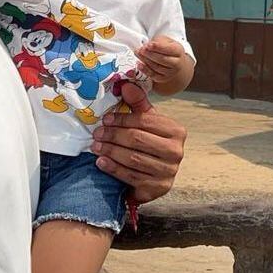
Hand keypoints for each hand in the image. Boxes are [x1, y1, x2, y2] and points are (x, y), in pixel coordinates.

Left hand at [91, 81, 184, 203]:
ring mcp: (168, 171)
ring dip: (110, 151)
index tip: (105, 119)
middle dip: (113, 135)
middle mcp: (176, 152)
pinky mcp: (157, 187)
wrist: (155, 176)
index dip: (123, 119)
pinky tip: (101, 162)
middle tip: (97, 133)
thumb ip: (138, 104)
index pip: (145, 121)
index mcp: (176, 131)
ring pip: (133, 158)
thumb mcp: (147, 122)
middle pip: (137, 139)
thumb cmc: (150, 143)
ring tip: (96, 147)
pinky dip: (113, 168)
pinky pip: (130, 176)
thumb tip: (126, 85)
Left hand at [137, 37, 185, 81]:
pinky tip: (139, 64)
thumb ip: (157, 42)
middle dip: (150, 54)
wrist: (173, 60)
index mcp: (178, 51)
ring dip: (145, 60)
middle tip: (141, 50)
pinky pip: (153, 75)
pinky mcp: (163, 78)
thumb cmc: (167, 49)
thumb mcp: (165, 41)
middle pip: (163, 59)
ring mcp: (171, 72)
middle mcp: (177, 63)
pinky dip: (145, 70)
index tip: (149, 45)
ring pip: (157, 67)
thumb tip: (147, 46)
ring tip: (138, 54)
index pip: (169, 49)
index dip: (158, 47)